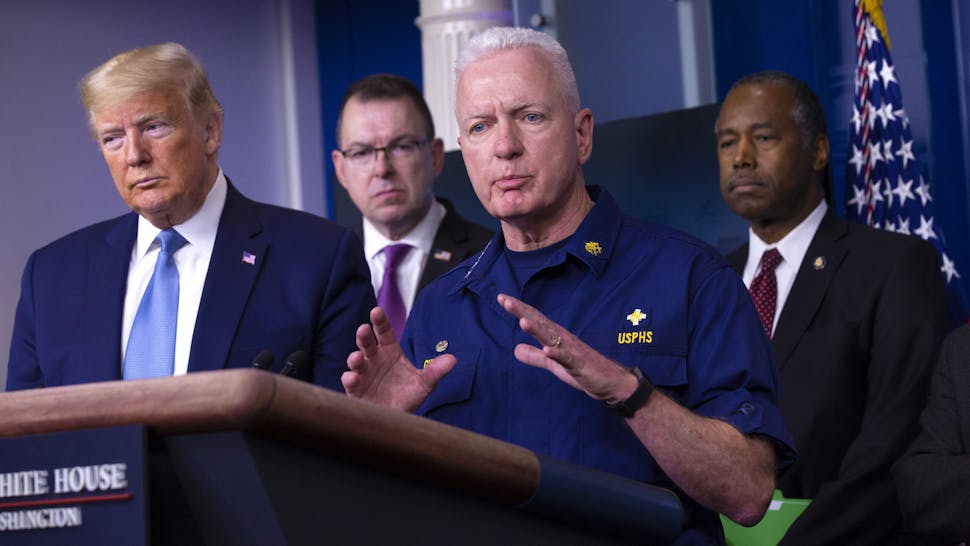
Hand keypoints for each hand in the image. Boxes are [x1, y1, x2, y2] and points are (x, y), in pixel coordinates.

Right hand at [342, 306, 455, 410]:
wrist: (397, 418)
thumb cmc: (408, 395)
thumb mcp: (425, 383)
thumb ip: (436, 371)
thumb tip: (453, 359)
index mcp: (390, 352)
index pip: (384, 332)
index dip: (380, 322)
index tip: (377, 312)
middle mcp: (374, 359)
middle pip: (367, 343)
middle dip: (364, 336)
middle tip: (364, 329)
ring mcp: (363, 374)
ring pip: (356, 361)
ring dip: (355, 357)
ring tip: (358, 357)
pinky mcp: (356, 390)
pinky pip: (350, 382)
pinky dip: (350, 379)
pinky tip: (353, 378)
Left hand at [497, 294, 636, 403]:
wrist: (613, 383)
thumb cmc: (585, 370)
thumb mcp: (554, 365)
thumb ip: (535, 357)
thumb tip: (515, 349)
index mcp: (556, 338)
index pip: (534, 319)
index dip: (518, 309)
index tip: (501, 298)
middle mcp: (563, 339)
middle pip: (540, 323)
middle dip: (522, 311)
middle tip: (505, 300)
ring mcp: (572, 351)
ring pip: (552, 338)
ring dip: (537, 330)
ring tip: (522, 321)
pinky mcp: (580, 365)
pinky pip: (568, 359)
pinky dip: (558, 354)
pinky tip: (548, 350)